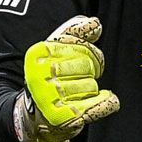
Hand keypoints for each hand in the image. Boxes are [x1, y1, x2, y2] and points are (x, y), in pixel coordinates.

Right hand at [14, 15, 120, 141]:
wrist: (33, 114)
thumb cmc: (49, 76)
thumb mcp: (55, 49)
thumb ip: (75, 31)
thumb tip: (95, 23)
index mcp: (39, 54)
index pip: (83, 48)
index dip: (91, 55)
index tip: (84, 62)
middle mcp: (40, 75)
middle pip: (89, 67)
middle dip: (90, 73)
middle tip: (78, 80)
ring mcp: (50, 97)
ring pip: (92, 87)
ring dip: (90, 91)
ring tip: (75, 94)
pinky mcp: (63, 117)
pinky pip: (100, 104)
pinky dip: (107, 102)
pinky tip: (104, 101)